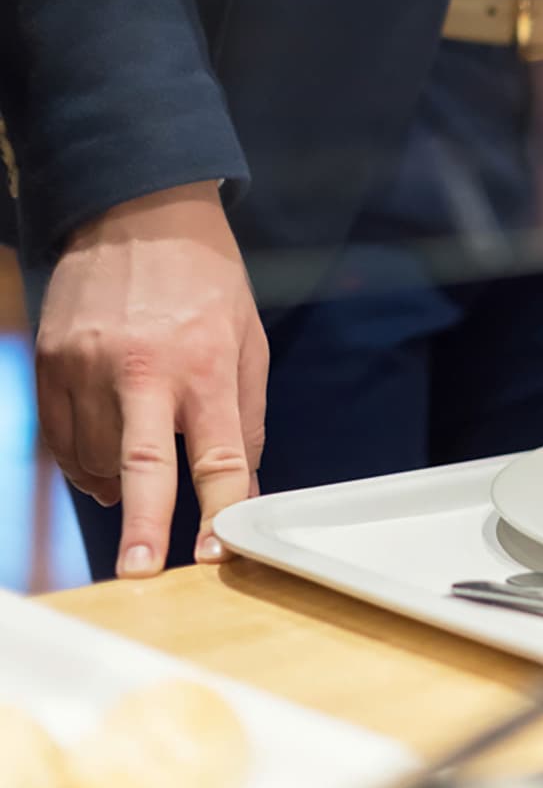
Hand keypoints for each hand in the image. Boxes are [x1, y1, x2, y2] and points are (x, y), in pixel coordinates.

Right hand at [35, 182, 266, 576]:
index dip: (216, 510)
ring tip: (132, 494)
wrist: (137, 214)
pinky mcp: (49, 359)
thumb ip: (246, 420)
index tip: (214, 552)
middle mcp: (141, 367)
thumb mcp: (248, 345)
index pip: (217, 456)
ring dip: (116, 489)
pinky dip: (80, 464)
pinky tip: (100, 473)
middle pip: (142, 464)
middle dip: (143, 525)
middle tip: (141, 573)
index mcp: (204, 365)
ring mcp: (86, 364)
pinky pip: (60, 437)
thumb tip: (243, 488)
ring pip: (96, 455)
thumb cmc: (206, 284)